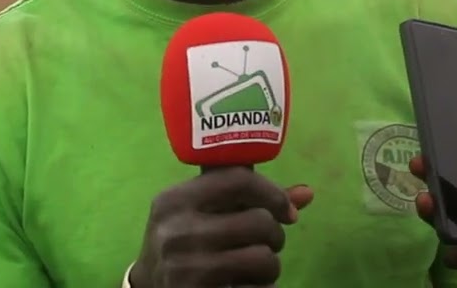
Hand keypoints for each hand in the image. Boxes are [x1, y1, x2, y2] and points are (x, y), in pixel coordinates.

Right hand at [128, 167, 313, 286]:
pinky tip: (246, 285)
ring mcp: (185, 268)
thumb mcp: (202, 212)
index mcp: (175, 200)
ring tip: (256, 267)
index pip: (239, 179)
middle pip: (259, 221)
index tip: (286, 210)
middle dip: (275, 235)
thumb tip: (307, 193)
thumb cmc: (184, 241)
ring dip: (270, 266)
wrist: (149, 287)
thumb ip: (247, 198)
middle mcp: (177, 231)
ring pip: (264, 258)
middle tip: (268, 243)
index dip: (273, 193)